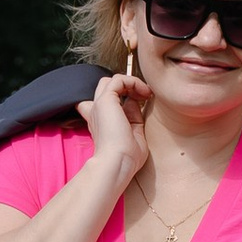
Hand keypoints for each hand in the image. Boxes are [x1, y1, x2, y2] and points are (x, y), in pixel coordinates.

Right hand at [84, 69, 151, 194]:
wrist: (117, 162)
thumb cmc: (126, 157)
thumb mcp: (134, 134)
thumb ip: (134, 117)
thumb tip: (135, 101)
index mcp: (101, 122)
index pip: (105, 103)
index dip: (122, 99)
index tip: (140, 103)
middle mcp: (97, 112)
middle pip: (106, 88)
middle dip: (125, 87)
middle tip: (143, 96)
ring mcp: (99, 105)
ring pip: (111, 81)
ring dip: (130, 82)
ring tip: (145, 93)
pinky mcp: (105, 100)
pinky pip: (118, 79)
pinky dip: (133, 81)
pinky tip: (144, 92)